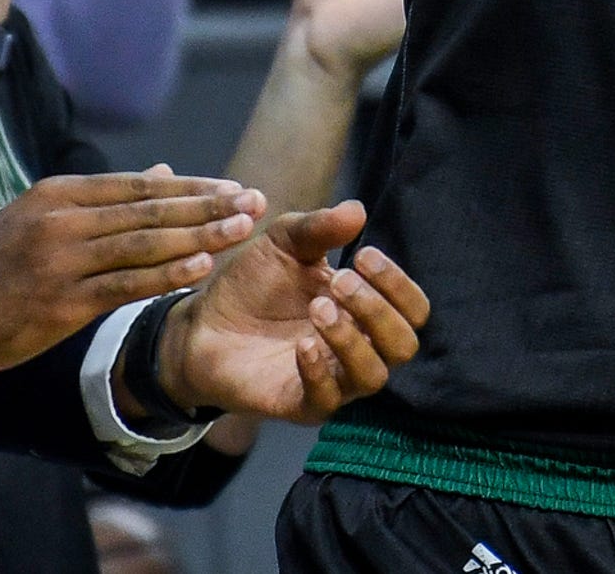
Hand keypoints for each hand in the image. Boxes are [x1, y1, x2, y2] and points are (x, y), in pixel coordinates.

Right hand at [0, 169, 263, 397]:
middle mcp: (61, 220)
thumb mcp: (40, 220)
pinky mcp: (58, 304)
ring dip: (200, 236)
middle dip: (209, 206)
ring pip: (144, 245)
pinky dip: (167, 276)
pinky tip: (202, 269)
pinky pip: (123, 285)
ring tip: (243, 229)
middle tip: (256, 202)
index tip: (236, 188)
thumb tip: (164, 172)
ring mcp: (59, 262)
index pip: (140, 186)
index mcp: (58, 194)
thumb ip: (104, 200)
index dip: (193, 188)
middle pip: (150, 210)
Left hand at [156, 201, 427, 423]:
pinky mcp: (301, 404)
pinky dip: (320, 372)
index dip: (397, 283)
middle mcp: (360, 349)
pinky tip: (300, 345)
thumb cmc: (254, 284)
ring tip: (318, 308)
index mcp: (366, 312)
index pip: (412, 308)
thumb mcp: (285, 243)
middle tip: (338, 281)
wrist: (201, 324)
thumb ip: (320, 228)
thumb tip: (357, 209)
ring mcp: (333, 381)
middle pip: (403, 345)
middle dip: (377, 309)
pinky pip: (328, 400)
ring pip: (373, 375)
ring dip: (352, 339)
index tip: (362, 254)